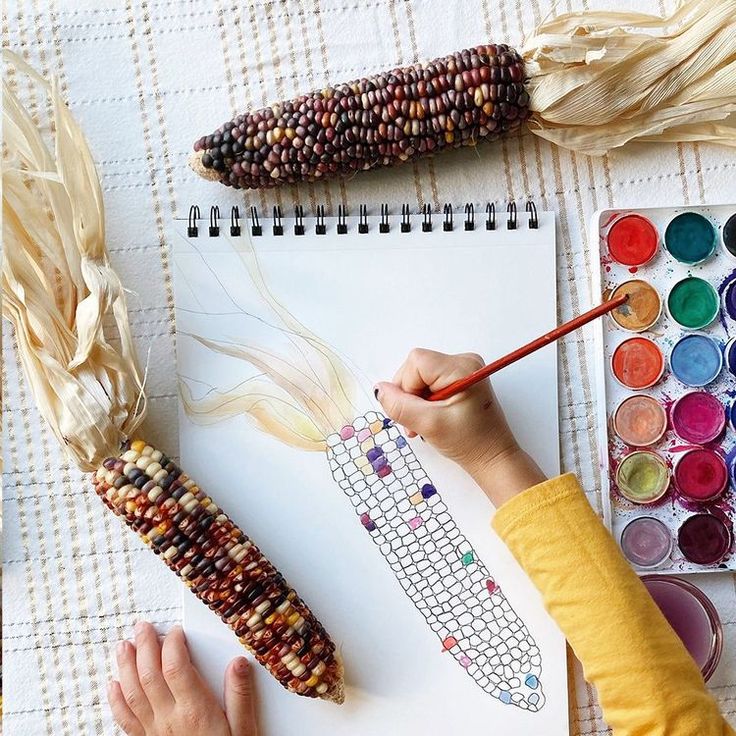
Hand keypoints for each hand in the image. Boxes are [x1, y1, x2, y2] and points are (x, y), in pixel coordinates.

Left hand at [107, 622, 256, 735]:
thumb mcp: (245, 731)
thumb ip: (241, 696)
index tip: (176, 631)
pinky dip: (116, 700)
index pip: (175, 668)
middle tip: (142, 627)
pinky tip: (113, 685)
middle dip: (143, 646)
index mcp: (195, 712)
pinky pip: (125, 720)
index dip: (172, 644)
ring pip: (132, 693)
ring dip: (125, 667)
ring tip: (123, 646)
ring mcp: (154, 733)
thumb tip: (239, 663)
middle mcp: (170, 720)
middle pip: (148, 675)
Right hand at [375, 348, 544, 505]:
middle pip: (416, 367)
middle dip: (410, 395)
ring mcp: (464, 369)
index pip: (415, 362)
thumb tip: (379, 390)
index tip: (417, 411)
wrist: (493, 458)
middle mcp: (464, 362)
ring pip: (421, 376)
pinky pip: (430, 382)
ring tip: (424, 424)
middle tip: (418, 422)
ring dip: (416, 401)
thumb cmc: (470, 442)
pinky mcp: (462, 379)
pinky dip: (425, 400)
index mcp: (461, 368)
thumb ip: (400, 406)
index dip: (407, 386)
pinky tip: (431, 418)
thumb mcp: (429, 425)